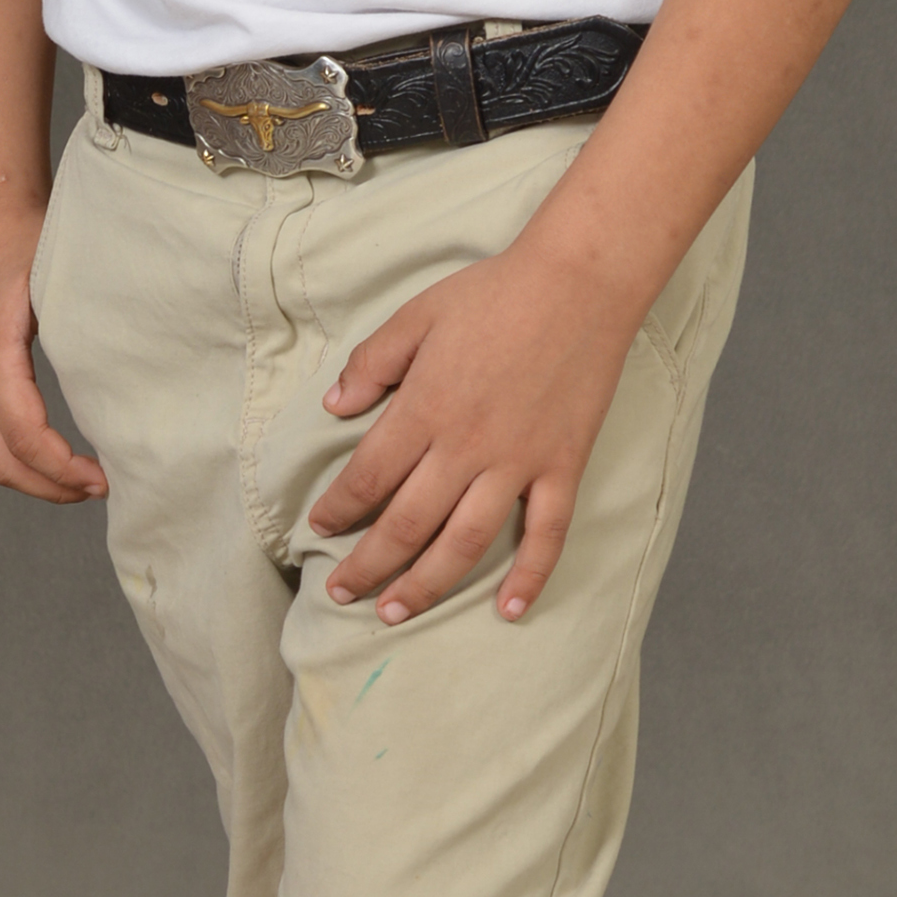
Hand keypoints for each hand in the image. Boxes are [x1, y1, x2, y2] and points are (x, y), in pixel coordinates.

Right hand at [0, 217, 106, 504]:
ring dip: (31, 480)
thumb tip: (127, 397)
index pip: (25, 439)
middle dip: (50, 488)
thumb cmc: (30, 243)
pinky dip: (13, 460)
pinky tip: (52, 458)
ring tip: (79, 483)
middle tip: (100, 489)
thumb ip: (83, 340)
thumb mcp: (61, 288)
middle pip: (0, 463)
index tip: (106, 479)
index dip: (64, 471)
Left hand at [306, 242, 641, 622]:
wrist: (578, 282)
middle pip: (407, 523)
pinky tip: (510, 611)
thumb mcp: (418, 314)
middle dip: (369, 565)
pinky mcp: (563, 466)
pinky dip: (530, 577)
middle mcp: (466, 446)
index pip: (368, 476)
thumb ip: (373, 362)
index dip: (339, 509)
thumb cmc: (494, 292)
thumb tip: (333, 405)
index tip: (319, 530)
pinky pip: (547, 534)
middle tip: (342, 595)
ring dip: (427, 585)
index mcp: (425, 408)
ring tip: (396, 613)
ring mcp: (518, 462)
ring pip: (465, 542)